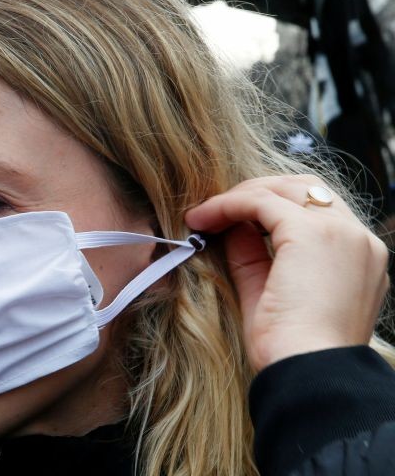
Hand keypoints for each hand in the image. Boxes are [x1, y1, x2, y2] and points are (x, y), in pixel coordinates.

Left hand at [185, 175, 389, 371]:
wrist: (307, 373)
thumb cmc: (289, 350)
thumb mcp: (268, 292)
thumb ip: (255, 255)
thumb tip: (233, 226)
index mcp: (359, 257)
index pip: (317, 210)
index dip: (270, 208)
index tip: (230, 222)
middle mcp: (359, 239)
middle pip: (304, 189)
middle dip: (256, 193)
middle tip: (215, 211)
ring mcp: (340, 233)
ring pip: (284, 188)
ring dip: (240, 196)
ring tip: (204, 215)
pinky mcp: (311, 234)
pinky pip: (261, 201)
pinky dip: (228, 205)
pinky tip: (202, 219)